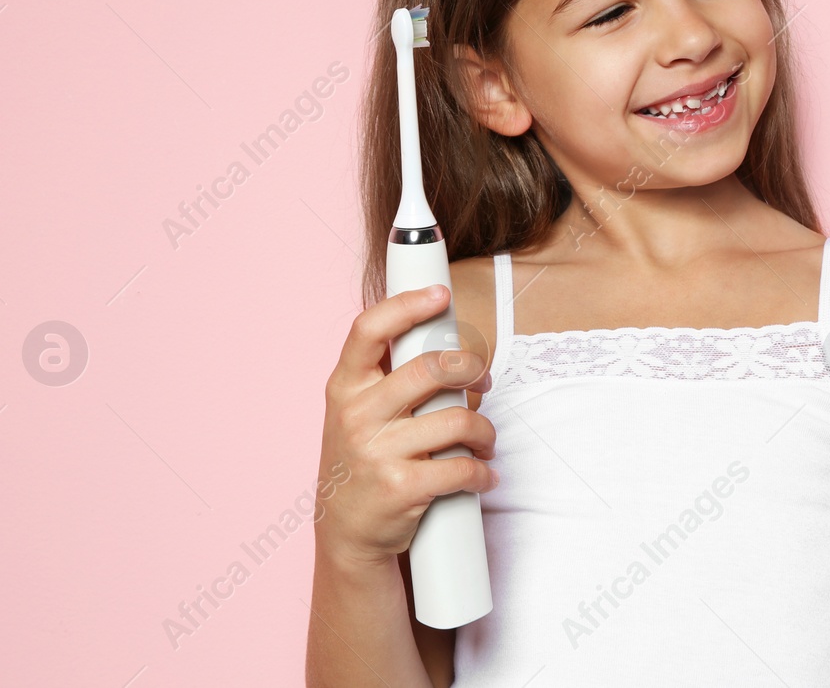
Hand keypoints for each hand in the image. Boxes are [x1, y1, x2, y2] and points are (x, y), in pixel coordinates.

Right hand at [314, 284, 498, 568]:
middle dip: (471, 368)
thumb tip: (446, 341)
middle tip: (484, 378)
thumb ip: (386, 376)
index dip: (406, 305)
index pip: (368, 330)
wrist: (346, 533)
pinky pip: (461, 467)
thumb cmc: (362, 461)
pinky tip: (483, 473)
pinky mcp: (401, 488)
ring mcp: (376, 452)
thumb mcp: (355, 412)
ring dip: (484, 430)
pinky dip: (482, 471)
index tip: (439, 295)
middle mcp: (355, 415)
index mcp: (344, 388)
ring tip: (485, 439)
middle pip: (429, 368)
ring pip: (457, 419)